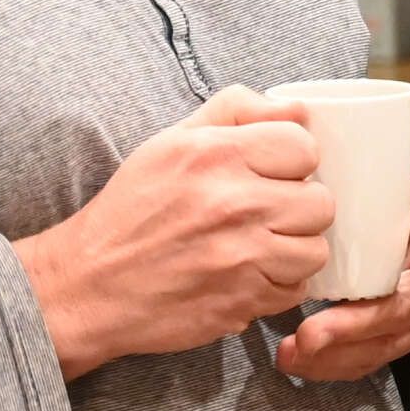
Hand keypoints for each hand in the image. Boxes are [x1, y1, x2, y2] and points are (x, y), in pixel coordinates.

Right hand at [13, 90, 331, 380]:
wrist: (88, 284)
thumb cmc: (131, 210)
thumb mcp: (171, 142)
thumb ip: (236, 110)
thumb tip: (298, 108)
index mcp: (216, 156)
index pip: (304, 147)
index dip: (292, 161)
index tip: (271, 173)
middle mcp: (233, 204)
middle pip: (321, 202)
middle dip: (298, 207)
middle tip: (267, 213)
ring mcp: (240, 258)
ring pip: (315, 250)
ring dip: (293, 250)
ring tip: (260, 246)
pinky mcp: (240, 302)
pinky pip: (293, 291)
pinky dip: (277, 286)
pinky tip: (247, 275)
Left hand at [276, 179, 409, 381]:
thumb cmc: (399, 201)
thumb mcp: (396, 184)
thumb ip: (372, 185)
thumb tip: (312, 178)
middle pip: (402, 311)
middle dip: (353, 328)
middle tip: (309, 334)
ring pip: (385, 344)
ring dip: (336, 355)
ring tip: (292, 353)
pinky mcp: (406, 338)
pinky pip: (373, 358)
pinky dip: (334, 365)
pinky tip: (300, 362)